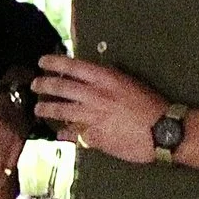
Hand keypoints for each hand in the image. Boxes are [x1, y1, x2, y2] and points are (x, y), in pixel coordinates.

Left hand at [34, 54, 172, 164]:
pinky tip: (59, 135)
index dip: (53, 63)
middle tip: (35, 85)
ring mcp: (90, 116)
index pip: (72, 66)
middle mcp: (94, 95)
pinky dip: (64, 134)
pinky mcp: (91, 136)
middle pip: (59, 87)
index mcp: (105, 79)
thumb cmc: (149, 105)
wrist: (163, 130)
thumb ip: (106, 81)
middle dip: (42, 85)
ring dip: (45, 109)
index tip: (42, 61)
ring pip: (59, 111)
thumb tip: (87, 78)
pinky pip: (72, 134)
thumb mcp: (128, 83)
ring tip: (38, 109)